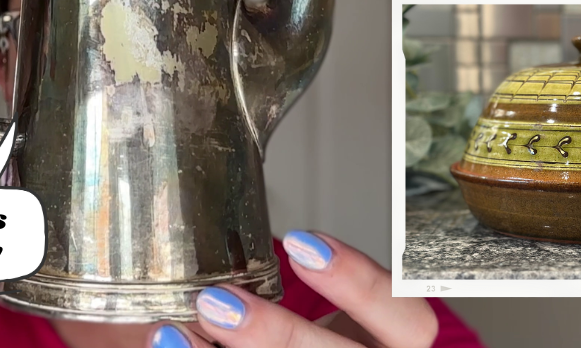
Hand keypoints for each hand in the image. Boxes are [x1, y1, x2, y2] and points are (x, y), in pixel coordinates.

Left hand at [150, 232, 437, 347]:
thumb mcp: (340, 315)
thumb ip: (317, 283)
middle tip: (219, 301)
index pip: (409, 320)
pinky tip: (171, 346)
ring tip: (173, 332)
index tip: (301, 243)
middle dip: (279, 334)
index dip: (360, 282)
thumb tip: (232, 253)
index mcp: (396, 346)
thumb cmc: (320, 342)